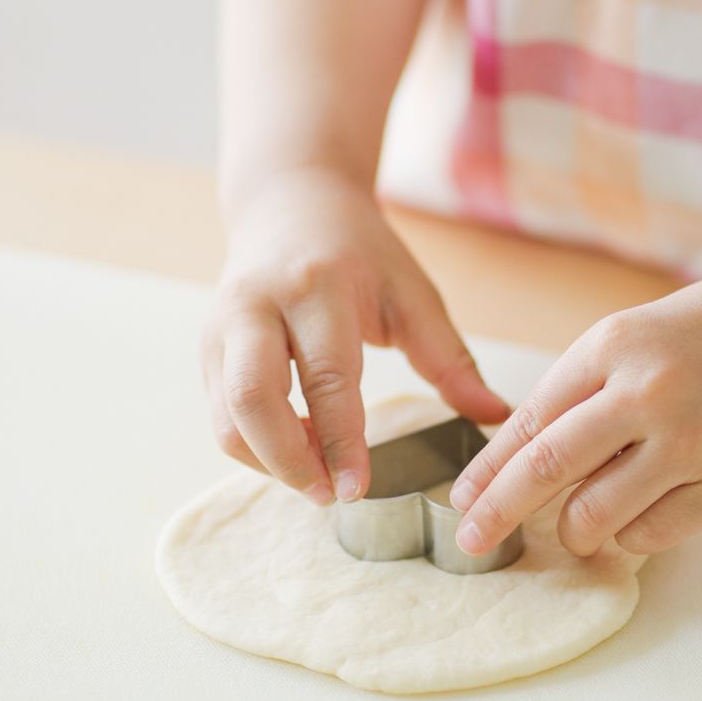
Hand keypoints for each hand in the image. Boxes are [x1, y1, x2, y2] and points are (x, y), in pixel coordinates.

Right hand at [202, 173, 510, 502]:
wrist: (289, 205)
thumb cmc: (358, 253)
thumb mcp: (412, 292)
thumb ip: (450, 358)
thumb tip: (494, 414)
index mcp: (316, 288)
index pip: (325, 377)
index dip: (340, 441)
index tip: (356, 490)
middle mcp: (257, 306)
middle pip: (251, 400)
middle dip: (288, 461)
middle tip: (330, 495)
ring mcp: (222, 328)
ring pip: (227, 417)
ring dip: (269, 462)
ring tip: (319, 476)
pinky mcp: (207, 349)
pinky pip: (221, 415)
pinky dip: (256, 448)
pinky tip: (298, 452)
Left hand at [448, 255, 701, 557]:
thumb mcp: (637, 337)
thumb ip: (582, 396)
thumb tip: (520, 471)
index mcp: (613, 347)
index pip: (529, 423)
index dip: (488, 472)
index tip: (461, 503)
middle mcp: (649, 393)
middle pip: (547, 471)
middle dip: (499, 514)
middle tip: (472, 542)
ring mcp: (693, 443)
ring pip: (597, 517)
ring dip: (576, 531)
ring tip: (580, 527)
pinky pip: (652, 534)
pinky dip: (632, 534)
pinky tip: (641, 512)